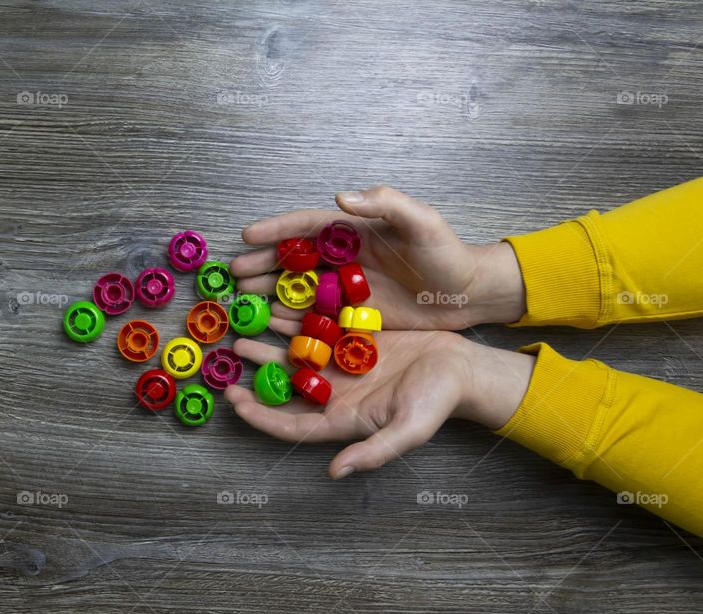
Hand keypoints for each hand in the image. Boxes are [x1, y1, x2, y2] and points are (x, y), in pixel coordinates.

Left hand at [224, 320, 534, 478]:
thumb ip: (373, 452)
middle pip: (285, 385)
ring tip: (245, 322)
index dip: (260, 416)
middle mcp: (334, 393)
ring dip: (270, 340)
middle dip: (257, 371)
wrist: (460, 367)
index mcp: (340, 419)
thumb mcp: (408, 430)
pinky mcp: (351, 339)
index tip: (233, 401)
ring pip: (295, 353)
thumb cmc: (437, 402)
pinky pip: (316, 328)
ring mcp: (341, 364)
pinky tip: (278, 303)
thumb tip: (335, 472)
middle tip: (231, 352)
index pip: (290, 424)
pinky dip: (296, 317)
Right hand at [230, 186, 526, 329]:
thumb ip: (385, 204)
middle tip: (234, 275)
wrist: (468, 293)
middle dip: (262, 265)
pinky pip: (316, 317)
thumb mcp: (422, 222)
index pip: (306, 226)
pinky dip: (293, 321)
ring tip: (243, 302)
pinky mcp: (353, 315)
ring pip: (299, 289)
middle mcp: (344, 258)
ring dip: (270, 294)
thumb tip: (341, 198)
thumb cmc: (447, 252)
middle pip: (293, 259)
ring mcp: (346, 288)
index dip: (276, 229)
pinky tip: (272, 326)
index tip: (248, 234)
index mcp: (354, 230)